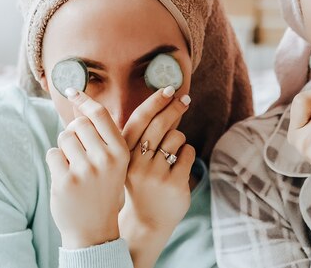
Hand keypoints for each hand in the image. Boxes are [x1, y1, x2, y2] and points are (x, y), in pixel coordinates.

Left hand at [46, 89, 129, 248]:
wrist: (94, 230)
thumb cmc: (104, 191)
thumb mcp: (115, 163)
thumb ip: (103, 137)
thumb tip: (82, 106)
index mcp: (121, 151)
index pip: (100, 115)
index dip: (84, 100)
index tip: (72, 90)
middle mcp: (105, 158)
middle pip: (78, 124)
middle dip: (73, 132)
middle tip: (77, 149)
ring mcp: (85, 170)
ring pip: (63, 138)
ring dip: (64, 148)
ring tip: (73, 165)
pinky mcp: (65, 180)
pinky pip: (52, 154)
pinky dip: (55, 162)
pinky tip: (64, 176)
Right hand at [119, 86, 194, 235]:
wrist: (146, 221)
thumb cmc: (140, 183)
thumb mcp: (130, 160)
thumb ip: (141, 135)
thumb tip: (162, 101)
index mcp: (123, 154)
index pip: (139, 119)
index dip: (154, 101)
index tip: (168, 88)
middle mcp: (136, 163)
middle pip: (160, 124)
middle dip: (174, 107)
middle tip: (184, 100)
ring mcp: (155, 174)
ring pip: (176, 137)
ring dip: (178, 139)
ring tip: (171, 152)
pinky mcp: (174, 183)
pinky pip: (187, 152)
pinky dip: (186, 153)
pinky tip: (178, 165)